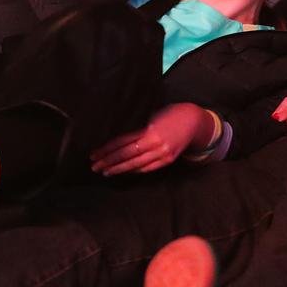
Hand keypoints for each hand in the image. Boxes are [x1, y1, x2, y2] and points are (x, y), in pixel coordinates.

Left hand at [90, 103, 210, 175]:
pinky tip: (123, 171)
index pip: (121, 141)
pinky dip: (134, 170)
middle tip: (94, 166)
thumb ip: (135, 126)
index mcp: (147, 128)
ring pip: (135, 164)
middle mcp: (154, 142)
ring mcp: (162, 153)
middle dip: (108, 161)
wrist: (192, 120)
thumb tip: (112, 134)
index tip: (93, 154)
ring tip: (105, 171)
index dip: (106, 149)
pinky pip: (147, 168)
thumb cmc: (168, 114)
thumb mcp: (150, 115)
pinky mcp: (167, 160)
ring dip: (118, 169)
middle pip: (126, 154)